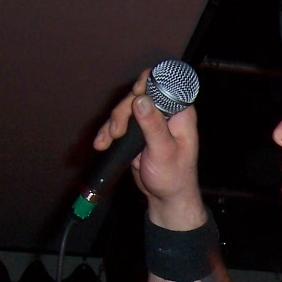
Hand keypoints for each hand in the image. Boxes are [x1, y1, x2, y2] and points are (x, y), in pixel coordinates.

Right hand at [93, 69, 202, 228]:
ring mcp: (150, 121)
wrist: (166, 197)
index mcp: (180, 113)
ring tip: (107, 140)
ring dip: (113, 123)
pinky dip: (108, 132)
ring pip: (126, 108)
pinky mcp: (137, 132)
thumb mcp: (164, 152)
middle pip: (138, 95)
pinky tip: (101, 143)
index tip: (134, 97)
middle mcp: (165, 112)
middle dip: (123, 111)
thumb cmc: (174, 177)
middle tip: (117, 131)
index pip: (164, 84)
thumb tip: (141, 100)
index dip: (146, 85)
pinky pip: (119, 123)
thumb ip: (154, 126)